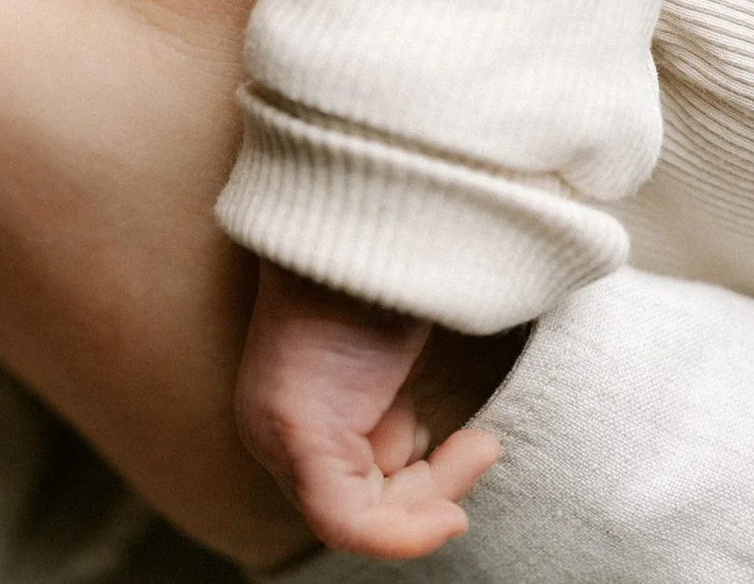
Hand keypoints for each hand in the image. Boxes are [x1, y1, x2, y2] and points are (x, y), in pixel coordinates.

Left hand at [234, 266, 503, 558]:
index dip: (420, 487)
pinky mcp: (295, 432)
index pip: (352, 485)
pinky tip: (451, 508)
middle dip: (433, 490)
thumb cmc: (379, 275)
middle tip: (482, 446)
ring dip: (435, 495)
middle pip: (357, 503)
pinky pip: (345, 521)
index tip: (476, 450)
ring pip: (359, 516)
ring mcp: (276, 432)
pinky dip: (405, 531)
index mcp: (292, 406)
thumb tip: (415, 451)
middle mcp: (271, 427)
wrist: (361, 222)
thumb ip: (389, 405)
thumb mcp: (387, 358)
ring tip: (480, 444)